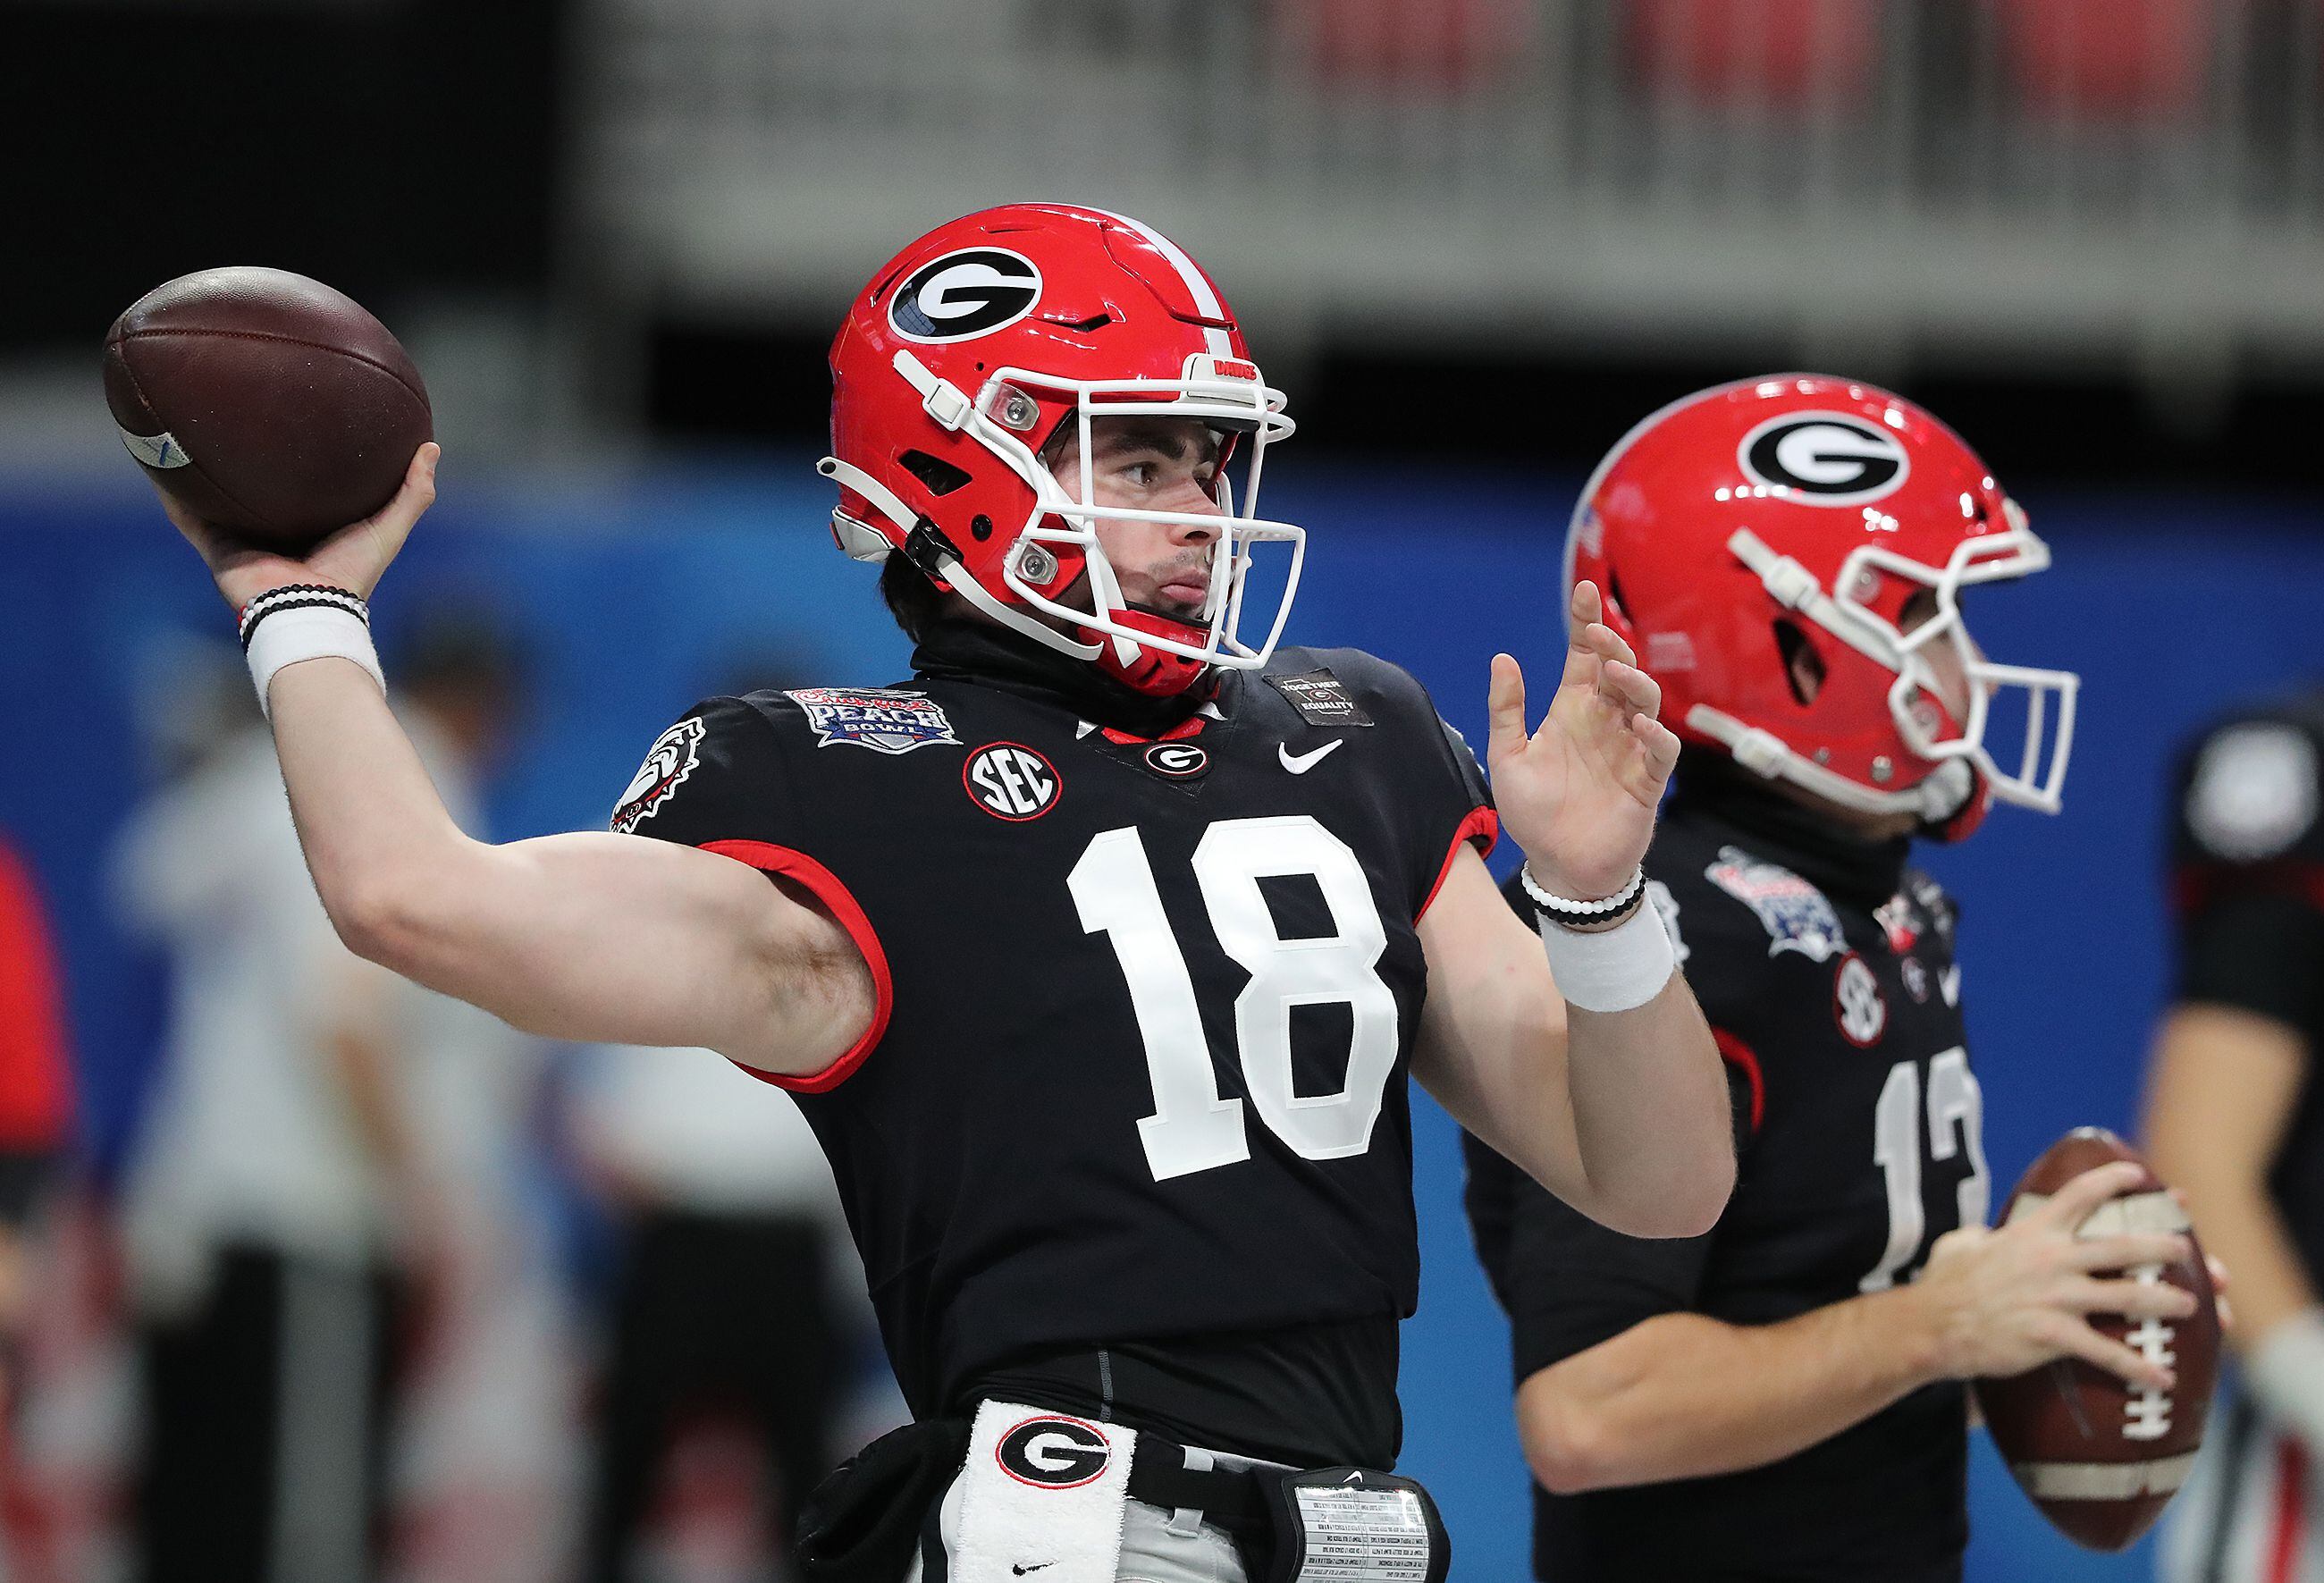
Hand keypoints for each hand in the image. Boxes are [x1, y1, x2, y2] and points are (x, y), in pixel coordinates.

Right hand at [160, 442, 438, 608]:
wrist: (311, 611)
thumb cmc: (351, 574)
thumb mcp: (388, 527)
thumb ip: (413, 492)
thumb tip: (431, 447)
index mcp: (310, 524)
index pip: (303, 483)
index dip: (300, 455)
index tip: (297, 417)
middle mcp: (273, 529)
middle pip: (256, 485)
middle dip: (245, 454)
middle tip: (235, 410)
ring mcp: (242, 538)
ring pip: (215, 495)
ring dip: (199, 466)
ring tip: (183, 424)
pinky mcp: (216, 546)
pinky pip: (186, 514)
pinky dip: (169, 489)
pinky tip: (154, 458)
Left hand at [1488, 581, 1681, 899]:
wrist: (1559, 867)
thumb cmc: (1534, 814)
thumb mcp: (1508, 757)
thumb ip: (1506, 710)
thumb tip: (1503, 658)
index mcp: (1573, 710)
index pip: (1583, 658)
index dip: (1585, 623)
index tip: (1583, 590)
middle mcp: (1605, 722)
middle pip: (1618, 669)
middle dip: (1610, 645)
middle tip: (1594, 632)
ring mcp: (1629, 748)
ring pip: (1645, 701)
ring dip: (1633, 682)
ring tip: (1613, 673)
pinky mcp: (1647, 780)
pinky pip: (1661, 751)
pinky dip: (1656, 735)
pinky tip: (1639, 726)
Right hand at [1911, 1161, 2197, 1390]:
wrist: (1933, 1325)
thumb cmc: (1943, 1285)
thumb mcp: (1960, 1245)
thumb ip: (1980, 1236)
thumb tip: (1982, 1235)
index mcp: (2032, 1231)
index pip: (2080, 1195)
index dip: (2114, 1181)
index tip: (2141, 1176)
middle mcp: (2051, 1258)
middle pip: (2121, 1245)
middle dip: (2161, 1245)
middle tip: (2186, 1249)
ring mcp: (2056, 1296)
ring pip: (2126, 1295)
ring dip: (2165, 1301)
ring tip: (2193, 1307)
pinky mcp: (2054, 1334)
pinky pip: (2106, 1352)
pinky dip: (2138, 1367)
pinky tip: (2164, 1379)